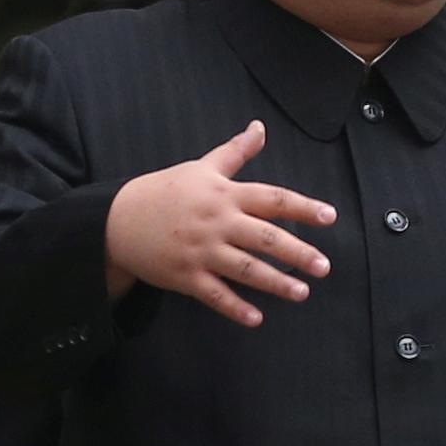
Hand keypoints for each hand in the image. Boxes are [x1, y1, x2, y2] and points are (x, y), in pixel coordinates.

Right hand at [103, 120, 336, 325]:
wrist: (116, 219)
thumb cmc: (166, 191)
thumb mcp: (202, 167)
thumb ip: (236, 151)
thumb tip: (260, 127)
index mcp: (225, 195)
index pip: (272, 199)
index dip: (303, 207)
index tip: (330, 217)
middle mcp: (217, 222)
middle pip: (264, 238)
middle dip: (297, 252)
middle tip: (324, 266)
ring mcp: (201, 251)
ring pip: (245, 269)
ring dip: (276, 283)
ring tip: (303, 292)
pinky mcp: (184, 276)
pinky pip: (214, 295)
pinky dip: (235, 308)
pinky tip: (257, 319)